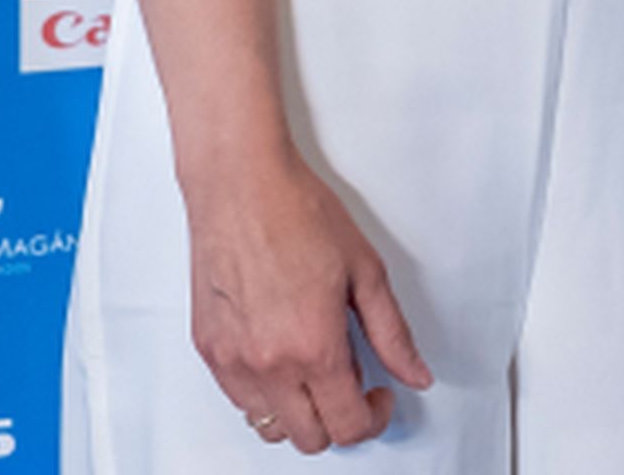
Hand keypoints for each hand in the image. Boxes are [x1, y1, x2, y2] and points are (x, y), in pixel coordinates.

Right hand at [184, 154, 432, 452]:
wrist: (240, 184)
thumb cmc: (297, 213)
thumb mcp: (366, 272)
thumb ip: (392, 333)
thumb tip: (414, 372)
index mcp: (313, 347)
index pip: (347, 425)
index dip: (374, 418)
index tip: (381, 395)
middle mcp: (267, 363)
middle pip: (310, 438)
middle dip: (340, 421)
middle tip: (355, 386)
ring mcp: (232, 360)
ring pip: (270, 426)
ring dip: (300, 412)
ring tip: (318, 371)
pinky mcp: (209, 348)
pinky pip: (239, 399)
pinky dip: (265, 394)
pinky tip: (284, 357)